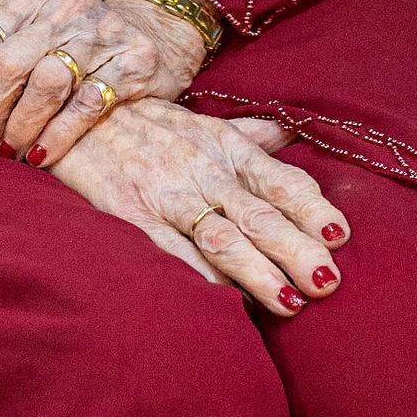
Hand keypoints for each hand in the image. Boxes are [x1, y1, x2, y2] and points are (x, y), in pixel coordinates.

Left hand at [0, 0, 200, 166]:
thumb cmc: (69, 30)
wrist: (150, 35)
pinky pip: (86, 105)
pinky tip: (40, 154)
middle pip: (9, 64)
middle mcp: (72, 3)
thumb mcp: (29, 4)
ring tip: (9, 147)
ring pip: (46, 85)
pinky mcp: (134, 62)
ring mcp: (106, 32)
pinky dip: (57, 135)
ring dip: (20, 126)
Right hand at [51, 101, 348, 317]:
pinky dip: (197, 276)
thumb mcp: (203, 122)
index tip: (340, 235)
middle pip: (257, 214)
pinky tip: (222, 302)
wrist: (77, 115)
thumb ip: (250, 136)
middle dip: (296, 248)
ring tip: (291, 301)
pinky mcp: (130, 215)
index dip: (311, 207)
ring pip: (220, 235)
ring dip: (257, 270)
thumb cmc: (148, 126)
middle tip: (329, 281)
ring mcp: (166, 195)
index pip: (278, 179)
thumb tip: (295, 134)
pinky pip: (169, 250)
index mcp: (226, 148)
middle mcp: (203, 171)